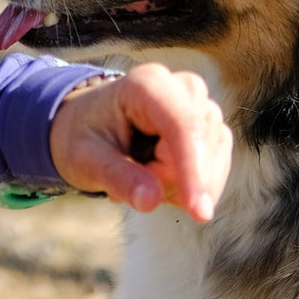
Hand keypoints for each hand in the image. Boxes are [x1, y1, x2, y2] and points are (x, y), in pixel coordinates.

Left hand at [49, 63, 231, 222]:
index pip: (182, 124)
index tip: (198, 213)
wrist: (87, 127)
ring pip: (211, 165)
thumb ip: (117, 177)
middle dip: (171, 179)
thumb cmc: (83, 138)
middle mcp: (180, 88)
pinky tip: (158, 175)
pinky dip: (188, 186)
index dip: (193, 168)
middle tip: (127, 173)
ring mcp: (201, 108)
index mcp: (145, 84)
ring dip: (177, 185)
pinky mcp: (211, 130)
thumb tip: (150, 200)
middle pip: (199, 148)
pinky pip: (214, 173)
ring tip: (139, 170)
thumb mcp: (87, 160)